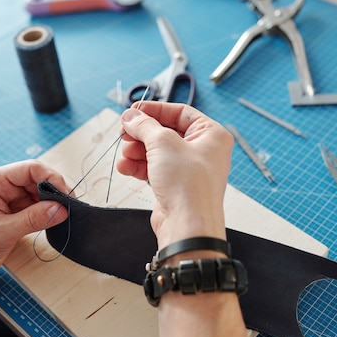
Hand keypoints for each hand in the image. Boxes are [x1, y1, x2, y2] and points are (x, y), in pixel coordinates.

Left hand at [0, 160, 70, 279]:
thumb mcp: (3, 232)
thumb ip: (33, 218)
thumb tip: (61, 209)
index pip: (30, 168)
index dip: (51, 178)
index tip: (66, 195)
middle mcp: (1, 183)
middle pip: (37, 178)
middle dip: (54, 191)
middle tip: (70, 208)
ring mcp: (7, 195)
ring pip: (39, 191)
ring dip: (52, 202)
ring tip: (64, 215)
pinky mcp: (13, 208)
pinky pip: (36, 204)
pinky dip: (47, 211)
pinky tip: (54, 219)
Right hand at [117, 102, 233, 247]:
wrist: (187, 225)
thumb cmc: (189, 185)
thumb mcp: (163, 143)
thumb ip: (144, 125)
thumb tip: (131, 116)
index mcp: (211, 135)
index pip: (180, 112)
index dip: (155, 110)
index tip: (134, 111)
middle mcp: (202, 150)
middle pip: (165, 132)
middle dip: (142, 134)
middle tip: (124, 133)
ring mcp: (188, 169)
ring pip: (156, 151)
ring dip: (137, 151)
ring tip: (125, 155)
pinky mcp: (175, 185)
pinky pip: (154, 168)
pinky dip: (138, 166)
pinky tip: (126, 167)